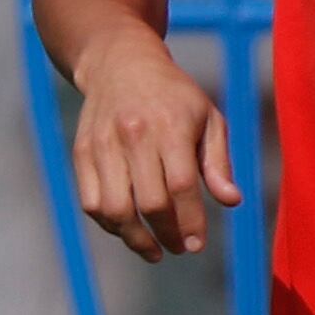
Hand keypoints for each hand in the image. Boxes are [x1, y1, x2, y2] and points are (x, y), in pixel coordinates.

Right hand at [66, 37, 242, 263]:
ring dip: (135, 239)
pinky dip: (109, 225)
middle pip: (149, 202)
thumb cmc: (174, 97)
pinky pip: (92, 202)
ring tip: (153, 250)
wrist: (120, 63)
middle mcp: (134, 135)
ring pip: (115, 209)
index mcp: (170, 126)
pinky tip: (128, 230)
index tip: (197, 244)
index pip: (181, 186)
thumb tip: (231, 201)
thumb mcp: (208, 118)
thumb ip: (219, 162)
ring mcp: (103, 145)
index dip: (190, 222)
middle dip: (167, 234)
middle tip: (179, 248)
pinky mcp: (82, 153)